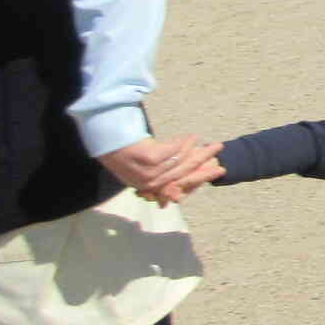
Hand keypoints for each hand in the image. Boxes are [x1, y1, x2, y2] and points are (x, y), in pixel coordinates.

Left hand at [100, 135, 222, 200]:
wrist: (105, 141)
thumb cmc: (123, 154)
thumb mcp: (142, 168)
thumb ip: (161, 176)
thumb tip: (182, 185)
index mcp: (149, 187)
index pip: (182, 184)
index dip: (202, 176)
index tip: (219, 169)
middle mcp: (149, 183)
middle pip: (184, 172)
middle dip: (204, 160)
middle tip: (219, 149)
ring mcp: (146, 172)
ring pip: (179, 162)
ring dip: (195, 149)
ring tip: (203, 140)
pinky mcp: (146, 159)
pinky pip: (171, 152)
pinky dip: (182, 144)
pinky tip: (188, 137)